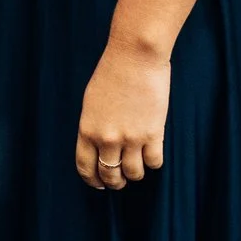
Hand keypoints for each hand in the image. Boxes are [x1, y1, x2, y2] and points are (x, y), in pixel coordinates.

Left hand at [75, 41, 169, 190]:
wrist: (134, 57)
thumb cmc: (112, 73)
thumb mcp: (92, 102)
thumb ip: (94, 126)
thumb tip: (100, 147)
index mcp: (87, 129)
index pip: (85, 167)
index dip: (93, 180)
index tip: (99, 183)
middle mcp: (107, 138)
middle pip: (110, 175)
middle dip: (115, 182)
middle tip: (120, 181)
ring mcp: (131, 138)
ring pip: (134, 174)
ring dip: (135, 174)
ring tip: (137, 167)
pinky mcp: (153, 134)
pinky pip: (154, 162)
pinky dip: (153, 162)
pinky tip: (152, 153)